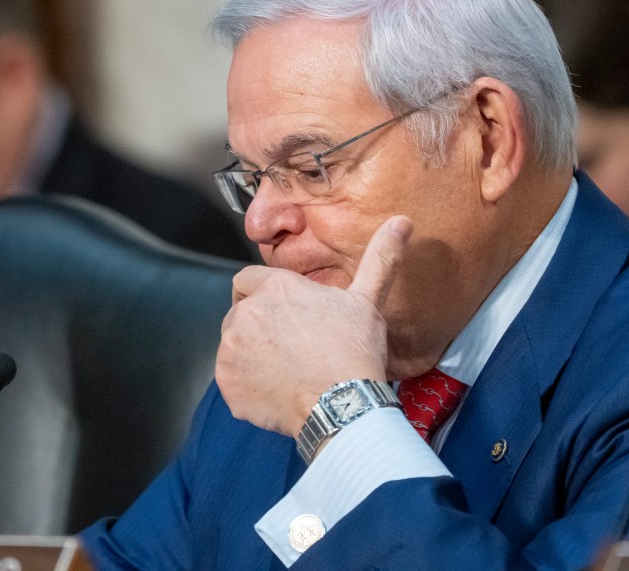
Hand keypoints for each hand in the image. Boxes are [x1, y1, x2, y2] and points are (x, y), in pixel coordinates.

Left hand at [216, 215, 412, 436]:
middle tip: (290, 346)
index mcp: (274, 288)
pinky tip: (276, 391)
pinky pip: (231, 379)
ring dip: (251, 354)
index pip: (245, 279)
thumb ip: (378, 259)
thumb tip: (401, 222)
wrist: (342, 405)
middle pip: (239, 314)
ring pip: (233, 346)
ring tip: (286, 370)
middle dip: (257, 327)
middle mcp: (245, 314)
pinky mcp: (227, 382)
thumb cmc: (354, 352)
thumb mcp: (368, 300)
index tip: (278, 313)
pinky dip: (247, 385)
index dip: (259, 294)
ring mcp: (231, 349)